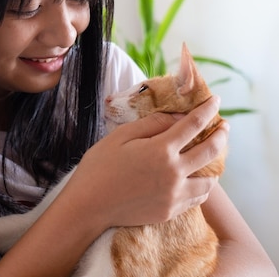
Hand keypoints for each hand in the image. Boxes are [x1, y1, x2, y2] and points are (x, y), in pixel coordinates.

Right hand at [67, 95, 227, 229]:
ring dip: (214, 165)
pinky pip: (197, 198)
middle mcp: (174, 173)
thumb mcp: (120, 136)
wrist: (89, 206)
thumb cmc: (99, 167)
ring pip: (209, 180)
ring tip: (210, 156)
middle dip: (221, 135)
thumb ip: (151, 124)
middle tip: (223, 126)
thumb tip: (177, 117)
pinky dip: (202, 186)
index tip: (215, 102)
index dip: (207, 110)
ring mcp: (174, 195)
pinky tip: (196, 180)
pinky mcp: (170, 211)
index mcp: (161, 150)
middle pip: (211, 151)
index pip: (193, 124)